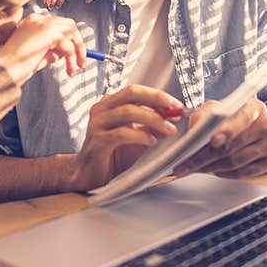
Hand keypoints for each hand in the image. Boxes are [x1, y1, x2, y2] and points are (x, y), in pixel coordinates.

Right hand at [0, 14, 85, 85]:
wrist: (4, 70)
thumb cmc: (15, 66)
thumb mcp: (37, 55)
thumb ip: (50, 51)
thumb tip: (65, 52)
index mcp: (33, 22)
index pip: (59, 25)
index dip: (70, 39)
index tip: (75, 55)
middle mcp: (38, 19)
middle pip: (69, 25)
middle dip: (78, 43)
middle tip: (81, 62)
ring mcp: (42, 24)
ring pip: (71, 33)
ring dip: (77, 52)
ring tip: (73, 69)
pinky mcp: (47, 32)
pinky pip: (68, 45)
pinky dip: (72, 58)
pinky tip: (68, 69)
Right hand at [69, 86, 183, 191]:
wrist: (90, 175)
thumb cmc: (113, 155)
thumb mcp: (138, 139)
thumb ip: (153, 128)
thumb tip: (172, 119)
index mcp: (110, 104)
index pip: (136, 91)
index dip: (158, 95)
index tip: (176, 105)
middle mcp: (102, 109)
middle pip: (131, 94)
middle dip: (157, 99)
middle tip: (175, 110)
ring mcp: (97, 124)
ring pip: (127, 112)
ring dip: (153, 119)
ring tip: (168, 129)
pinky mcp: (97, 141)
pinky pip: (121, 133)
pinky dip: (140, 135)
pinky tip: (151, 141)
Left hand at [171, 98, 266, 178]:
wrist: (258, 129)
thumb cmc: (232, 118)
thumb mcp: (217, 109)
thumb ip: (204, 116)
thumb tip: (193, 133)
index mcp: (254, 107)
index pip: (241, 118)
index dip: (227, 130)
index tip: (213, 140)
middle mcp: (266, 125)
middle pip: (233, 145)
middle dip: (205, 156)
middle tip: (186, 164)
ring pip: (236, 162)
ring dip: (211, 167)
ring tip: (195, 167)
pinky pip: (243, 173)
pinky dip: (225, 174)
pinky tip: (214, 170)